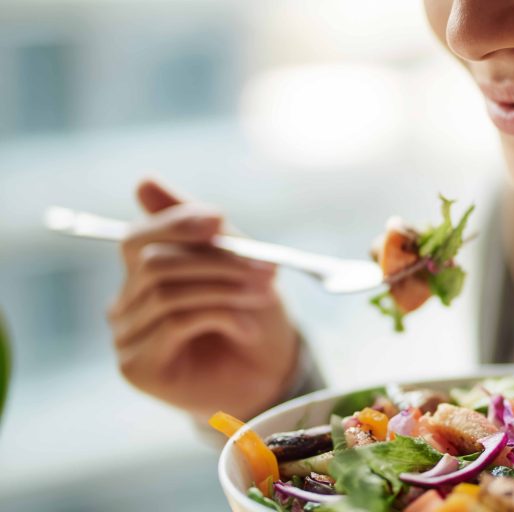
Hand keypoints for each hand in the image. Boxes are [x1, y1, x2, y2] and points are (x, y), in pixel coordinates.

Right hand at [107, 179, 299, 419]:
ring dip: (224, 288)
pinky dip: (218, 315)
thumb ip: (199, 227)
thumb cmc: (253, 317)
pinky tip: (244, 326)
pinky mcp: (137, 367)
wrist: (269, 378)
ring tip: (263, 294)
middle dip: (215, 261)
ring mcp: (126, 338)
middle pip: (154, 264)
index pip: (139, 238)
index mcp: (144, 274)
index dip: (175, 224)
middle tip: (265, 269)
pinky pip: (174, 324)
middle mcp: (125, 305)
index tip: (218, 222)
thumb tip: (144, 181)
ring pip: (168, 293)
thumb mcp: (235, 263)